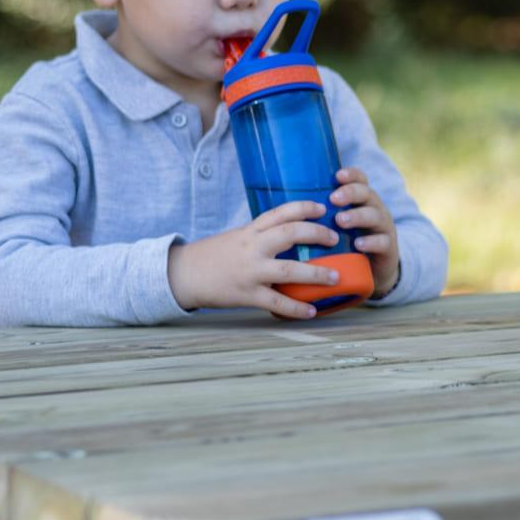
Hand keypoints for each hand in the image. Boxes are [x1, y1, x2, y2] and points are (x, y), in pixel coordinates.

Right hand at [168, 201, 340, 319]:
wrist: (184, 274)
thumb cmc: (214, 255)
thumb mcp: (237, 237)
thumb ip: (261, 235)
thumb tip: (291, 234)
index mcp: (250, 231)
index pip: (281, 212)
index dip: (304, 207)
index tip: (323, 208)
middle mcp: (252, 247)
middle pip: (290, 233)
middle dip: (316, 234)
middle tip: (335, 239)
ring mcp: (251, 271)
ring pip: (289, 269)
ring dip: (316, 274)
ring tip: (335, 277)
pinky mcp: (247, 294)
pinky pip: (276, 301)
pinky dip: (296, 308)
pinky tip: (311, 311)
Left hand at [330, 167, 399, 297]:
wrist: (373, 272)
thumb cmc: (348, 244)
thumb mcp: (338, 226)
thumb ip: (323, 215)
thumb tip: (290, 205)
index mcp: (362, 200)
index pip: (360, 180)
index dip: (351, 174)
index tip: (337, 176)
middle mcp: (375, 209)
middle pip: (367, 193)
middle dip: (351, 193)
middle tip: (333, 199)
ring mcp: (384, 228)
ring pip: (375, 215)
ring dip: (357, 216)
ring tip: (341, 221)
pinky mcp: (389, 248)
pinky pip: (383, 241)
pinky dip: (371, 242)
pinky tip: (358, 244)